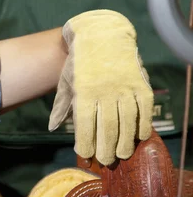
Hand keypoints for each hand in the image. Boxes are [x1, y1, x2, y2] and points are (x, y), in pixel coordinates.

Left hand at [48, 10, 153, 165]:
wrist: (102, 35)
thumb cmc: (81, 63)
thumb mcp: (67, 82)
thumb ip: (61, 106)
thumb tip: (52, 128)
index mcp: (84, 92)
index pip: (85, 125)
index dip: (86, 143)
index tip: (86, 156)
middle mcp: (105, 91)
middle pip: (108, 127)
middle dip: (106, 148)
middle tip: (105, 161)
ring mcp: (125, 88)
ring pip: (127, 121)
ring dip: (125, 142)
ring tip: (122, 154)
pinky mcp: (140, 84)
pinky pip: (144, 110)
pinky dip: (142, 125)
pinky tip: (138, 136)